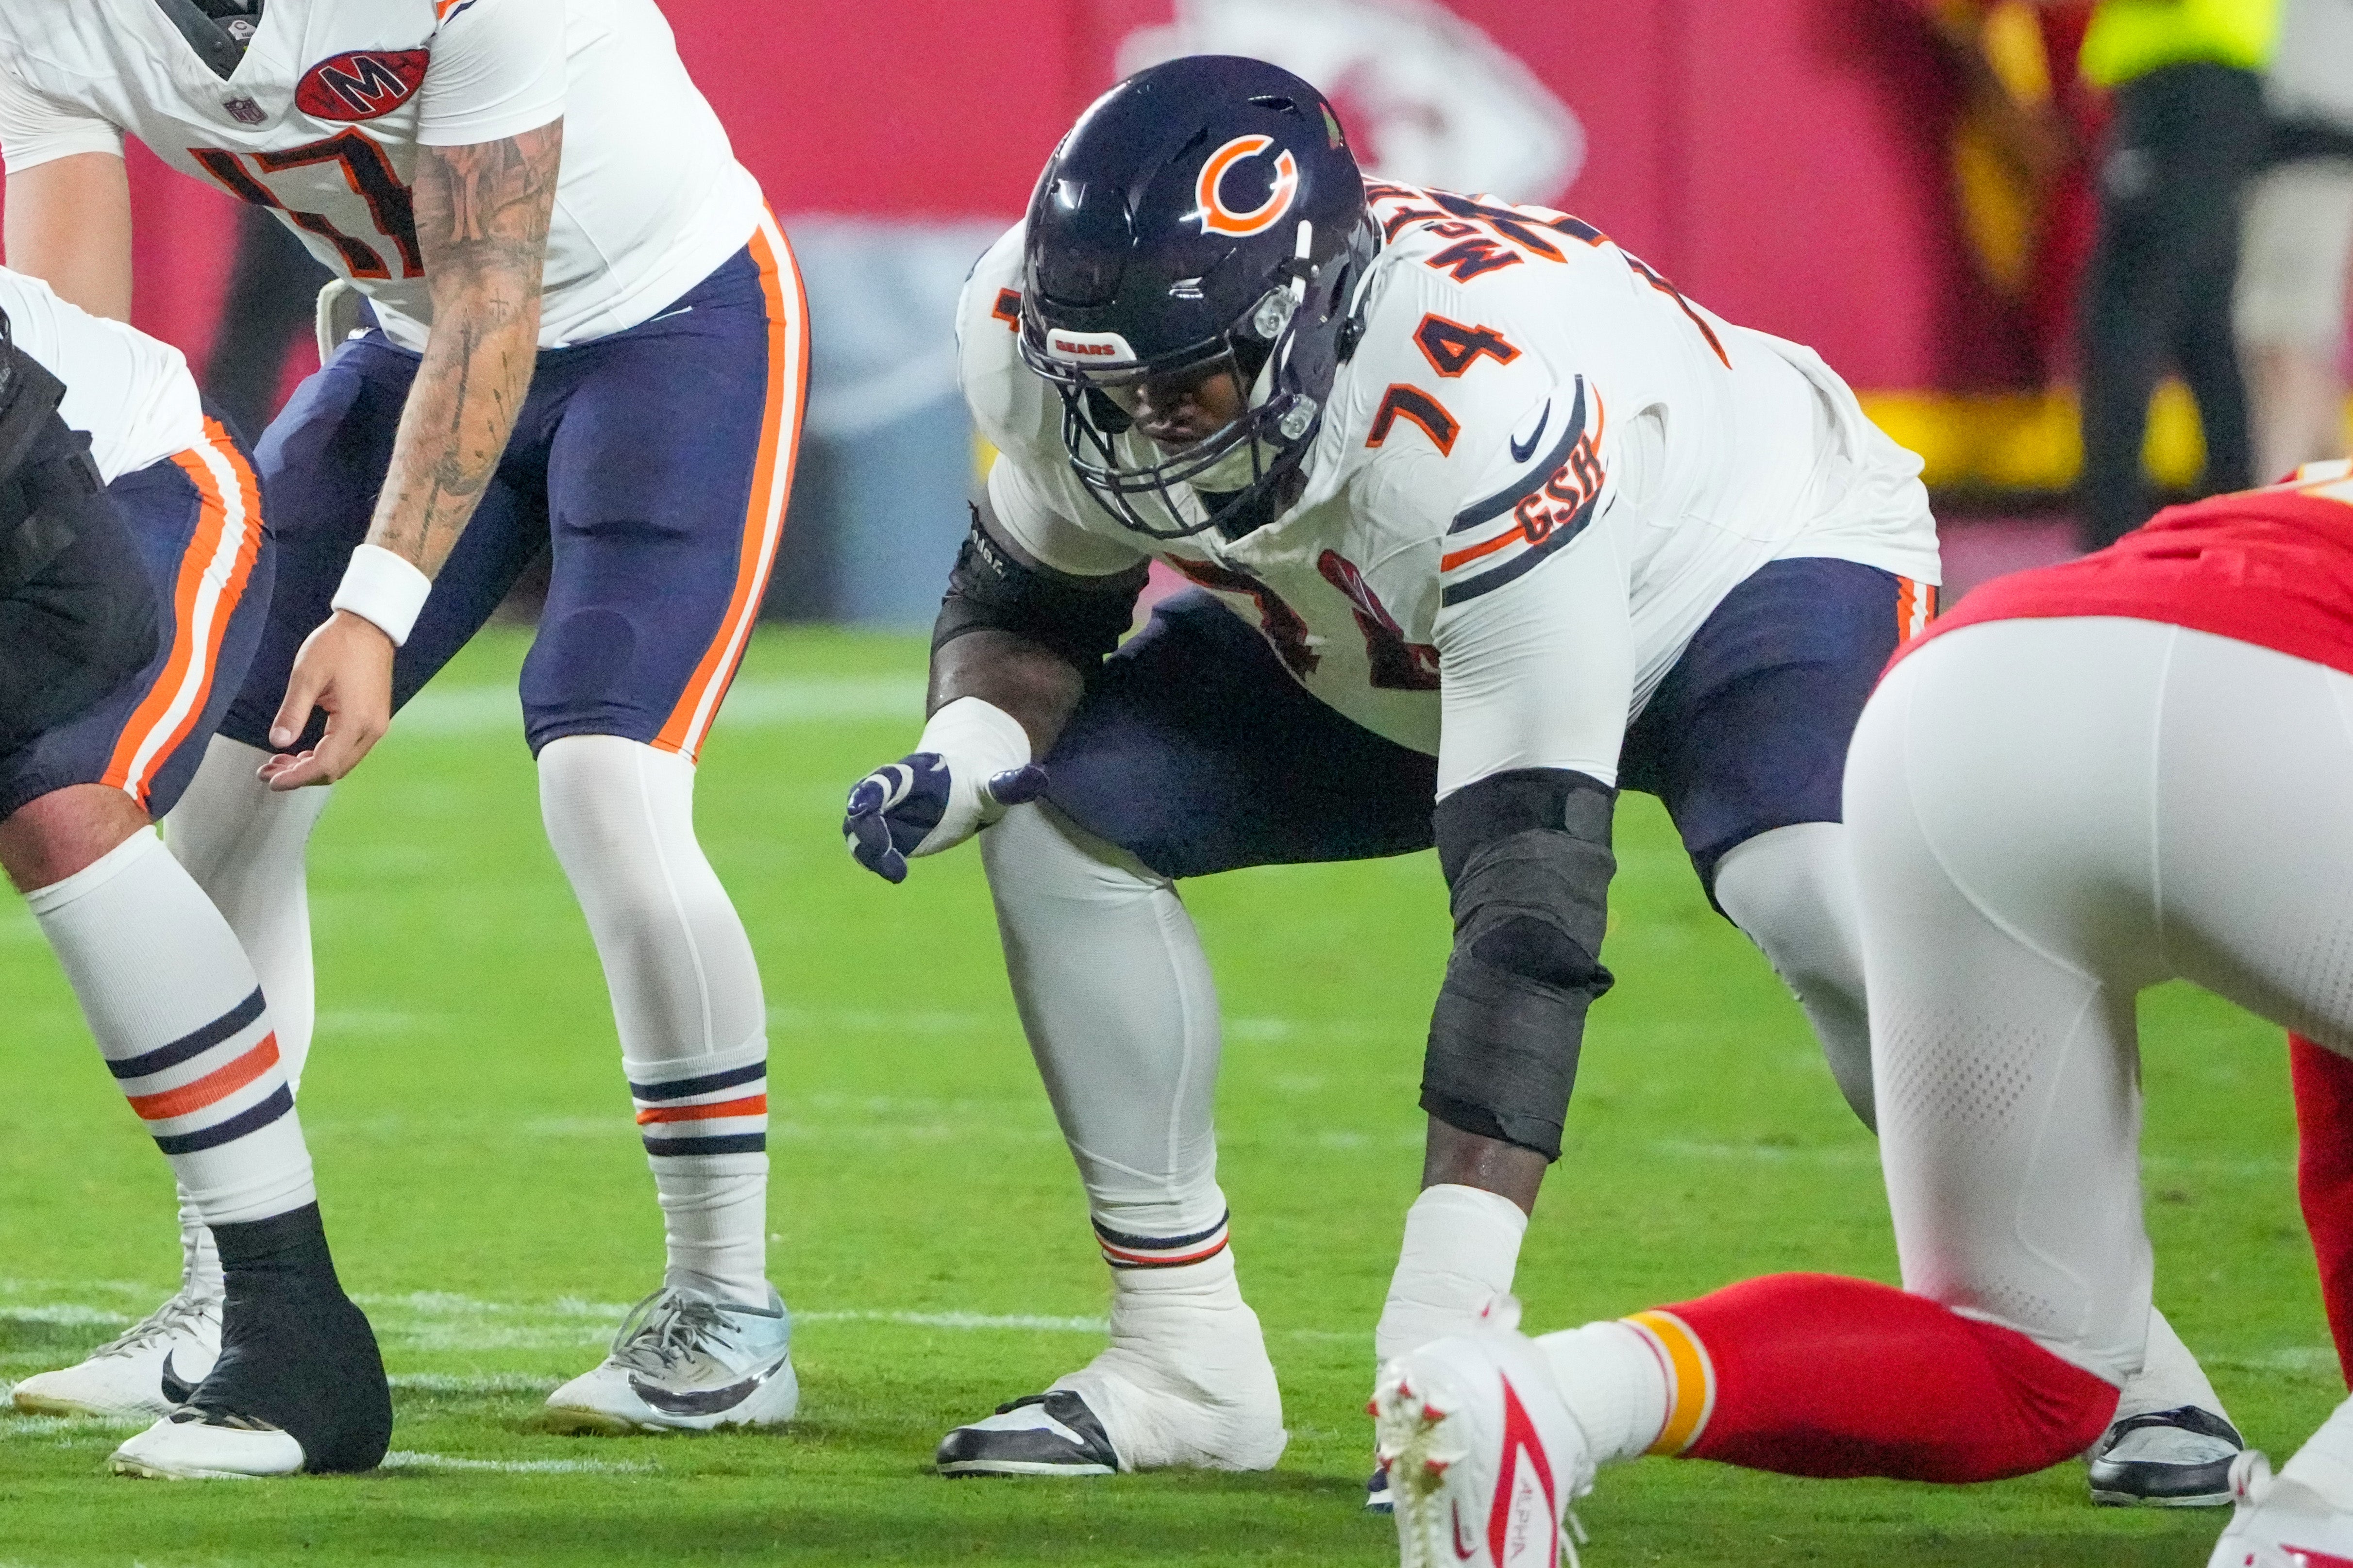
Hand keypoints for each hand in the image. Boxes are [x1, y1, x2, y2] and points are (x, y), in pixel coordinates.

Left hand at [257, 610, 394, 790]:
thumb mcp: (307, 675)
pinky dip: (324, 755)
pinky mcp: (373, 719)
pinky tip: (302, 750)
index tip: (271, 781)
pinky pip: (347, 749)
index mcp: (356, 721)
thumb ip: (292, 712)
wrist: (369, 626)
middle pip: (334, 770)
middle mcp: (371, 730)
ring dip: (311, 766)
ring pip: (341, 762)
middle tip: (268, 772)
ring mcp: (375, 725)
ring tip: (279, 762)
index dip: (296, 777)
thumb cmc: (339, 644)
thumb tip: (278, 742)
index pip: (324, 764)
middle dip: (300, 775)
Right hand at [842, 752, 1047, 883]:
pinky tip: (897, 873)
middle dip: (865, 832)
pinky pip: (870, 846)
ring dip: (868, 851)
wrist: (969, 774)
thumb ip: (1010, 783)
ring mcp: (890, 813)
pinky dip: (875, 859)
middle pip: (862, 808)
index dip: (871, 794)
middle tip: (890, 863)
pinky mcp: (892, 834)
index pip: (885, 781)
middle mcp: (895, 793)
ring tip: (896, 872)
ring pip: (859, 830)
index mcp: (916, 775)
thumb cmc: (980, 778)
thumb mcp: (996, 781)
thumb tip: (1038, 778)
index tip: (863, 809)